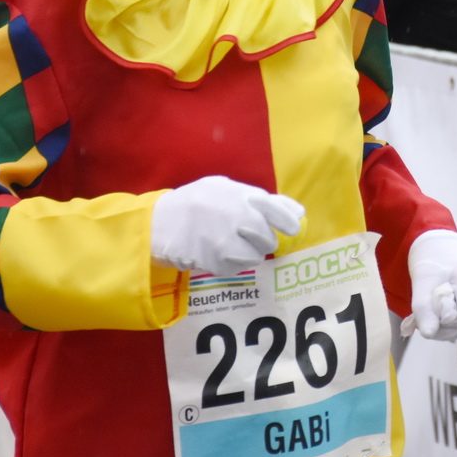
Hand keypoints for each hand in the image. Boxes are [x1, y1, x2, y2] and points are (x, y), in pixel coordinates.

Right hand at [150, 175, 303, 276]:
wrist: (160, 223)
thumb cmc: (196, 202)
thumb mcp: (225, 188)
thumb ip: (261, 198)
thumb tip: (297, 211)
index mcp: (242, 196)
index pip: (277, 211)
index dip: (288, 222)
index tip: (292, 229)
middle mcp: (238, 218)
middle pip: (268, 239)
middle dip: (264, 241)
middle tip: (251, 237)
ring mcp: (227, 242)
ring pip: (256, 257)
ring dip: (248, 254)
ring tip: (230, 244)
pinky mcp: (217, 263)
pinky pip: (238, 269)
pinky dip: (233, 264)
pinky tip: (219, 253)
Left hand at [402, 229, 456, 369]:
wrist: (442, 246)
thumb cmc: (431, 259)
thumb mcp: (421, 277)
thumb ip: (423, 305)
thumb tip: (427, 334)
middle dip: (438, 322)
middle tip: (425, 297)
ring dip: (439, 323)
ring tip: (431, 299)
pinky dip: (444, 321)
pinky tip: (439, 308)